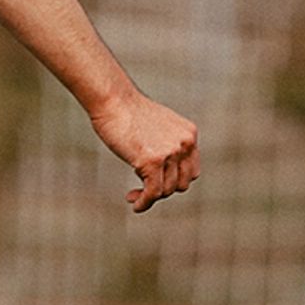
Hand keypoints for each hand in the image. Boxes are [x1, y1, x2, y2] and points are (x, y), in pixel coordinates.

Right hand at [88, 91, 199, 211]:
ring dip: (150, 197)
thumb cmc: (128, 112)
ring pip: (166, 190)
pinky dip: (144, 203)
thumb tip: (164, 171)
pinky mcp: (152, 161)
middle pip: (181, 183)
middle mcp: (184, 144)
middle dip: (163, 190)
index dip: (174, 181)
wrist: (113, 100)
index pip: (191, 170)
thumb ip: (167, 145)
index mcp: (189, 134)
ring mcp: (170, 153)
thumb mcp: (158, 126)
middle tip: (144, 190)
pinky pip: (153, 193)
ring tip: (134, 195)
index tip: (157, 183)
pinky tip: (136, 205)